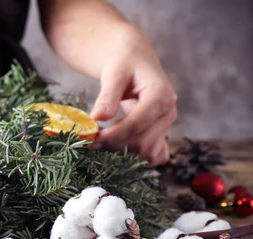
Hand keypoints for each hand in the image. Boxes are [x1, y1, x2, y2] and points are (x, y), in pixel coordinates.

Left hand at [89, 32, 176, 166]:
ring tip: (100, 145)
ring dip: (123, 153)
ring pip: (147, 151)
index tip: (92, 139)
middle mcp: (168, 112)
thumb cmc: (123, 63)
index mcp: (160, 95)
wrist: (134, 60)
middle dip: (115, 145)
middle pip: (142, 141)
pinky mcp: (162, 132)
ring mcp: (167, 124)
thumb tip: (97, 118)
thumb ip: (107, 96)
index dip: (114, 135)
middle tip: (90, 143)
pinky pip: (155, 155)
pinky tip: (117, 151)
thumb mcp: (114, 74)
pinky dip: (137, 158)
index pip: (137, 124)